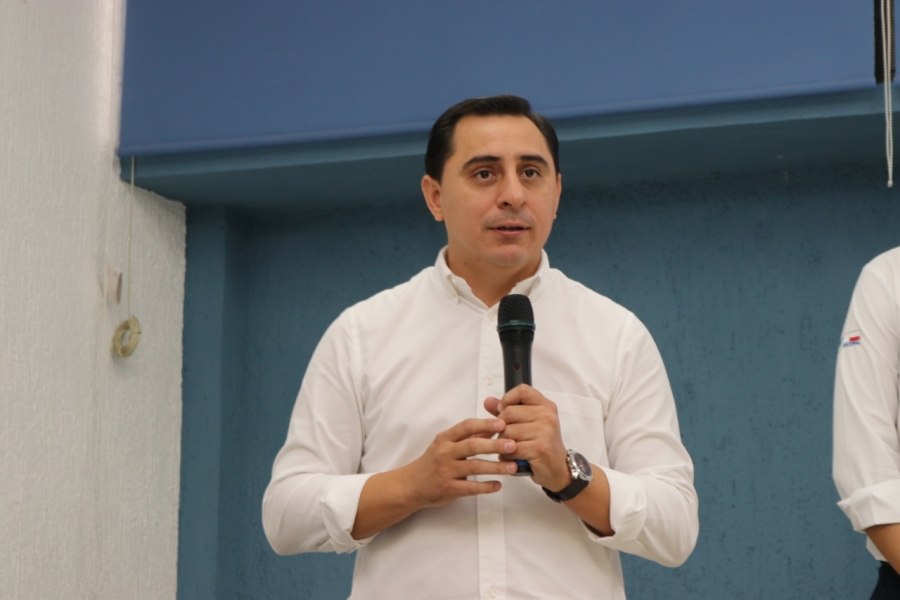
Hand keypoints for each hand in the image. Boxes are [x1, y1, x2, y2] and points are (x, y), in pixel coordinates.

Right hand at [404, 417, 519, 508]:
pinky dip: (486, 487)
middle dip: (494, 445)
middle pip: (472, 446)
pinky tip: (498, 485)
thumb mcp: (446, 445)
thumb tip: (493, 427)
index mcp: (445, 439)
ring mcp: (446, 471)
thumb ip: (469, 437)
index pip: (466, 426)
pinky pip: (471, 488)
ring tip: (513, 467)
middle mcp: (445, 453)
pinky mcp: (449, 489)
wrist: (412, 485)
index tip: (502, 423)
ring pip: (474, 467)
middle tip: (513, 444)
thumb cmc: (432, 462)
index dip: (485, 424)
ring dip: (496, 467)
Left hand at [484, 384, 570, 491]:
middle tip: (507, 437)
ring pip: (507, 431)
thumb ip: (507, 411)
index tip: (503, 411)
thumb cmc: (540, 444)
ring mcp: (545, 431)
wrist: (558, 469)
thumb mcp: (528, 424)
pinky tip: (511, 458)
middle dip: (501, 426)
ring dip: (502, 443)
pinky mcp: (540, 448)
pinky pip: (511, 448)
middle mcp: (547, 415)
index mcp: (545, 405)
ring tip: (510, 449)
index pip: (522, 390)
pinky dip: (506, 456)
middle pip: (509, 412)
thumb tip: (488, 401)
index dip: (507, 399)